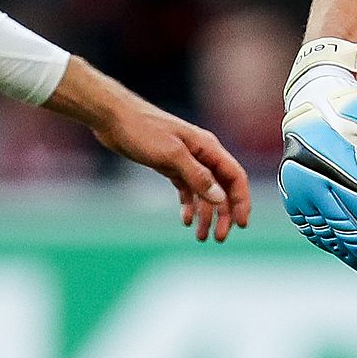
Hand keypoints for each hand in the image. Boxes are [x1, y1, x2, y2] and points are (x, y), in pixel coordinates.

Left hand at [91, 95, 254, 242]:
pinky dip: (189, 205)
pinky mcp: (170, 165)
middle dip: (224, 214)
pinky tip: (185, 220)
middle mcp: (201, 154)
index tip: (241, 225)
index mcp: (207, 147)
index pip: (235, 177)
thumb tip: (220, 198)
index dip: (242, 201)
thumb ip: (197, 176)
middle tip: (219, 238)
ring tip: (200, 237)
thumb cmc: (143, 130)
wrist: (114, 119)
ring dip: (206, 214)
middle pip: (222, 188)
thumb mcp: (171, 155)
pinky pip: (187, 189)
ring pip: (205, 192)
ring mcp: (186, 160)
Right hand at [279, 60, 356, 275]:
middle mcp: (312, 181)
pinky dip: (336, 247)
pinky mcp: (293, 200)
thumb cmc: (351, 110)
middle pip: (350, 228)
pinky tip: (353, 255)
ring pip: (331, 235)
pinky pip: (315, 232)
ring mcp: (299, 193)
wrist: (311, 101)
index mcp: (336, 161)